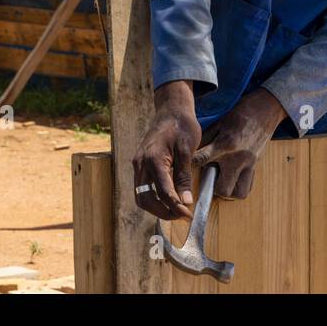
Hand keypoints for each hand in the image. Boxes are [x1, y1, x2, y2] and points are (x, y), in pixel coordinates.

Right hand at [132, 81, 201, 220]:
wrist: (171, 109)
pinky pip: (142, 187)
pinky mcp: (140, 165)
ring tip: (176, 211)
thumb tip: (186, 202)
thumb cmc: (182, 125)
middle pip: (145, 199)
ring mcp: (138, 164)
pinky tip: (168, 199)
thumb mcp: (187, 150)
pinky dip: (153, 197)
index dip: (175, 207)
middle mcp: (140, 163)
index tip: (188, 215)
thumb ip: (184, 177)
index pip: (162, 192)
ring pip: (141, 196)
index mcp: (153, 159)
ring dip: (157, 207)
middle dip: (163, 212)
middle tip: (182, 216)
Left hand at [191, 88, 287, 200]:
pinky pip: (248, 187)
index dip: (190, 165)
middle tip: (209, 178)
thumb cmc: (240, 114)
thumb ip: (206, 140)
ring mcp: (249, 164)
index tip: (183, 168)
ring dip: (228, 192)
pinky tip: (232, 178)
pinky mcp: (256, 166)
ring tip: (222, 181)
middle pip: (223, 189)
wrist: (265, 110)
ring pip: (238, 193)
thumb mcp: (219, 123)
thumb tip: (191, 153)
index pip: (202, 160)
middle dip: (213, 188)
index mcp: (226, 144)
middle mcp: (238, 158)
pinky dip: (239, 187)